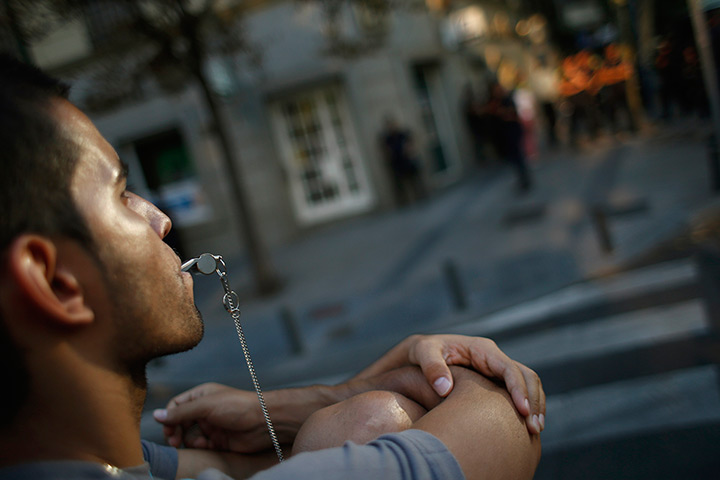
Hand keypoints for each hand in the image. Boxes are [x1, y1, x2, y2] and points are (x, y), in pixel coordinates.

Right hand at [153, 383, 271, 452]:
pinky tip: (203, 445)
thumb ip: (181, 412)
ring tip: (191, 443)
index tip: (167, 428)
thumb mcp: (206, 406)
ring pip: (189, 436)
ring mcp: (212, 425)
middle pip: (180, 422)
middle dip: (174, 431)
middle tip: (173, 440)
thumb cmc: (238, 406)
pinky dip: (198, 447)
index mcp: (202, 396)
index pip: (176, 406)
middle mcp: (205, 410)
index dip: (169, 417)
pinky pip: (201, 446)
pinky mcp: (218, 440)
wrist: (264, 421)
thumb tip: (155, 416)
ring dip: (187, 441)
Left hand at [354, 334, 545, 433]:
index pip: (509, 368)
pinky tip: (523, 428)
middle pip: (527, 376)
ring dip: (534, 407)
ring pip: (527, 385)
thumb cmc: (422, 351)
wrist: (420, 354)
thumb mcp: (422, 352)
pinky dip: (525, 408)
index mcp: (482, 350)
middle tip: (534, 428)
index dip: (518, 389)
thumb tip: (445, 388)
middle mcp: (494, 359)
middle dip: (534, 401)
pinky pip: (516, 394)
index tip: (522, 411)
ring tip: (534, 432)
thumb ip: (432, 366)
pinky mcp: (494, 383)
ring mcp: (496, 371)